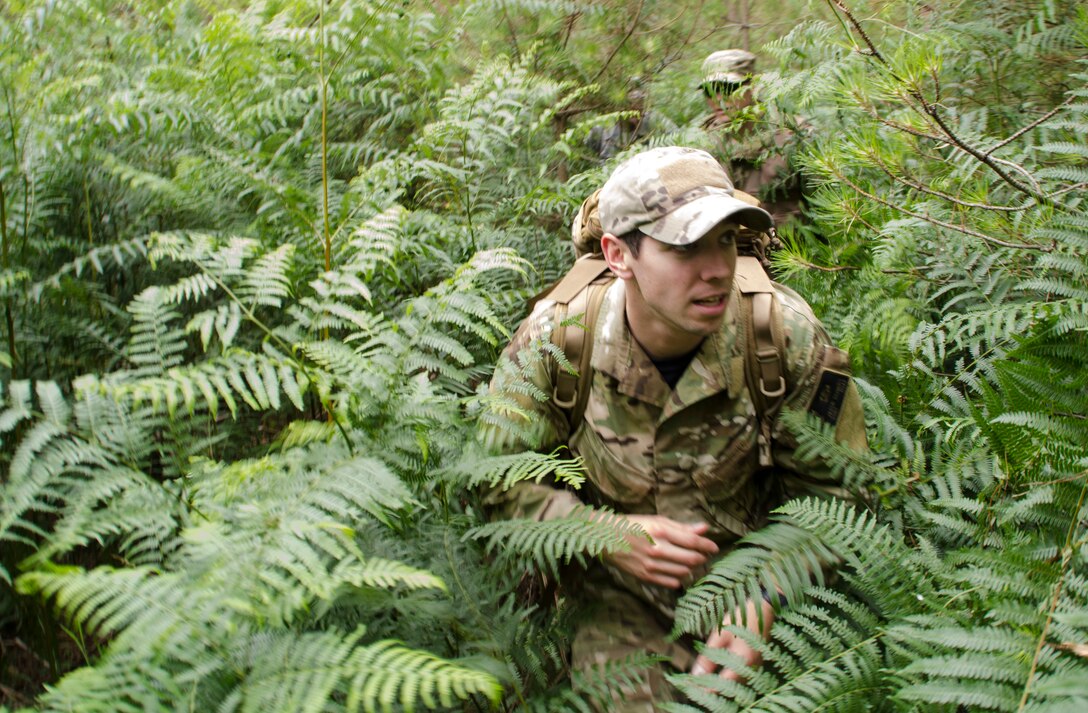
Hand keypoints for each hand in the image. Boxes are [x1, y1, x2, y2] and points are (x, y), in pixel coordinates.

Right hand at [602, 514, 718, 588]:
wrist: (605, 538)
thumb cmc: (633, 525)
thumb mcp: (657, 520)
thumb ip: (681, 527)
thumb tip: (704, 529)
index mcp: (661, 531)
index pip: (693, 541)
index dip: (708, 545)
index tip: (714, 547)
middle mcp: (657, 549)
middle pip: (692, 559)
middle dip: (702, 557)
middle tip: (703, 554)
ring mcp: (651, 565)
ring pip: (684, 572)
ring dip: (691, 568)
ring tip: (689, 561)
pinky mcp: (645, 577)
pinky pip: (672, 583)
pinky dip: (679, 577)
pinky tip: (676, 570)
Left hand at [690, 596, 774, 680]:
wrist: (762, 607)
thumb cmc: (739, 618)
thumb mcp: (719, 636)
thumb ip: (708, 658)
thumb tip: (695, 675)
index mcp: (744, 662)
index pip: (722, 685)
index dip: (706, 689)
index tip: (692, 686)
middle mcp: (753, 669)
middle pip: (731, 688)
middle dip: (712, 688)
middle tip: (695, 684)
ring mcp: (757, 667)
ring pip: (736, 684)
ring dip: (721, 684)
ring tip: (703, 679)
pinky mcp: (757, 663)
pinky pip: (742, 676)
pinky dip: (729, 678)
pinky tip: (717, 673)